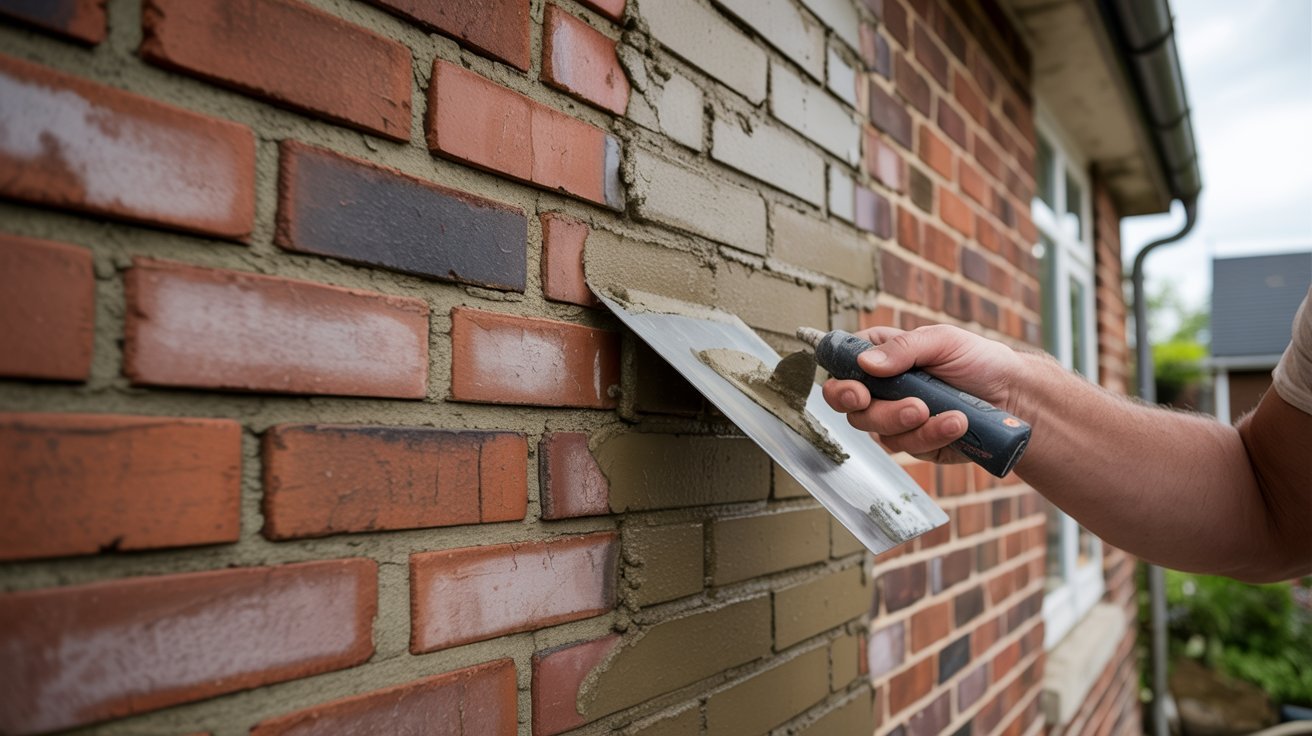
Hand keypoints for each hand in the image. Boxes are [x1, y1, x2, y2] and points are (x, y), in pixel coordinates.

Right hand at [820, 324, 1026, 462]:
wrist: (1015, 397)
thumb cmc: (979, 360)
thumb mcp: (942, 340)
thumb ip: (903, 347)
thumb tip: (866, 364)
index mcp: (883, 357)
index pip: (843, 369)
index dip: (842, 383)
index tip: (858, 391)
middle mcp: (883, 389)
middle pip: (854, 409)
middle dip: (879, 412)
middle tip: (911, 407)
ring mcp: (898, 419)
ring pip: (880, 433)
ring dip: (913, 425)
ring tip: (948, 413)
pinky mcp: (917, 443)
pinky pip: (911, 447)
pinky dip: (934, 435)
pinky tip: (956, 424)